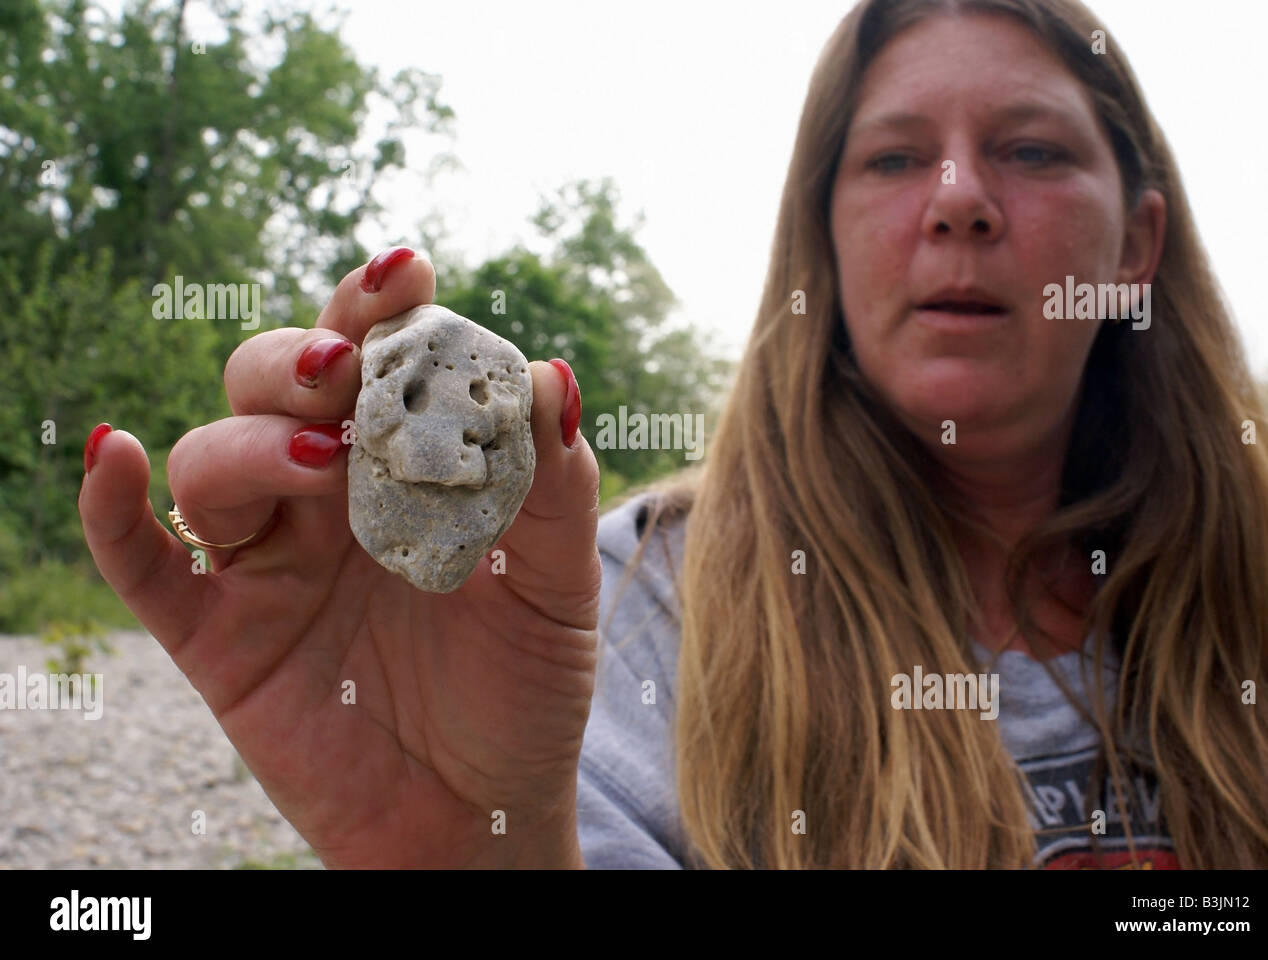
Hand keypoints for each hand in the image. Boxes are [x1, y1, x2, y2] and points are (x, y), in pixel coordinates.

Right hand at [79, 248, 600, 867]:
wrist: (487, 812)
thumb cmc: (523, 688)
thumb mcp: (556, 587)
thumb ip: (554, 487)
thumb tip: (553, 374)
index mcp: (405, 468)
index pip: (375, 363)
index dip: (379, 310)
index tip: (409, 270)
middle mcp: (326, 498)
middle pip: (274, 389)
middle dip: (302, 363)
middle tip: (349, 371)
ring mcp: (266, 562)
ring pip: (212, 459)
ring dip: (251, 443)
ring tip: (324, 468)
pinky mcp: (218, 636)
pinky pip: (142, 562)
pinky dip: (112, 508)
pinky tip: (115, 455)